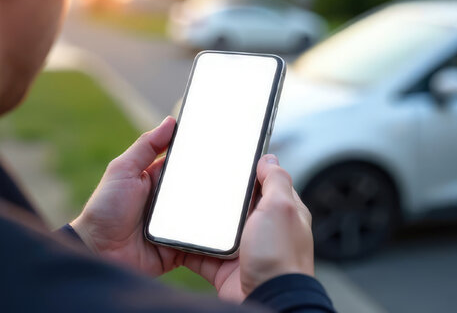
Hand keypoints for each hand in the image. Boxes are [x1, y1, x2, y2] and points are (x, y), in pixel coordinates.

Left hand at [71, 117, 312, 301]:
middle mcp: (169, 203)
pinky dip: (214, 238)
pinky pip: (203, 242)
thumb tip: (170, 121)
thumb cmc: (105, 209)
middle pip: (200, 189)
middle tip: (244, 172)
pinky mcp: (181, 249)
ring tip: (244, 200)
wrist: (98, 252)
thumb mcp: (122, 170)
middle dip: (219, 183)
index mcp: (157, 180)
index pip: (186, 164)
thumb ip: (146, 146)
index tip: (227, 143)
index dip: (203, 155)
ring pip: (206, 215)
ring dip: (220, 210)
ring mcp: (176, 226)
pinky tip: (232, 230)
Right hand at [174, 155, 313, 301]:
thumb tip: (269, 158)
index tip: (228, 160)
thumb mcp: (281, 208)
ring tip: (179, 204)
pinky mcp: (223, 267)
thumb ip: (276, 180)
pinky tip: (175, 235)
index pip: (264, 183)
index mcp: (280, 212)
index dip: (248, 172)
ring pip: (214, 228)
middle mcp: (261, 229)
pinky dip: (187, 246)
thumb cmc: (280, 256)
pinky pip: (200, 252)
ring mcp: (241, 249)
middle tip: (196, 180)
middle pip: (234, 205)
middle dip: (217, 196)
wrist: (267, 298)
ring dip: (199, 221)